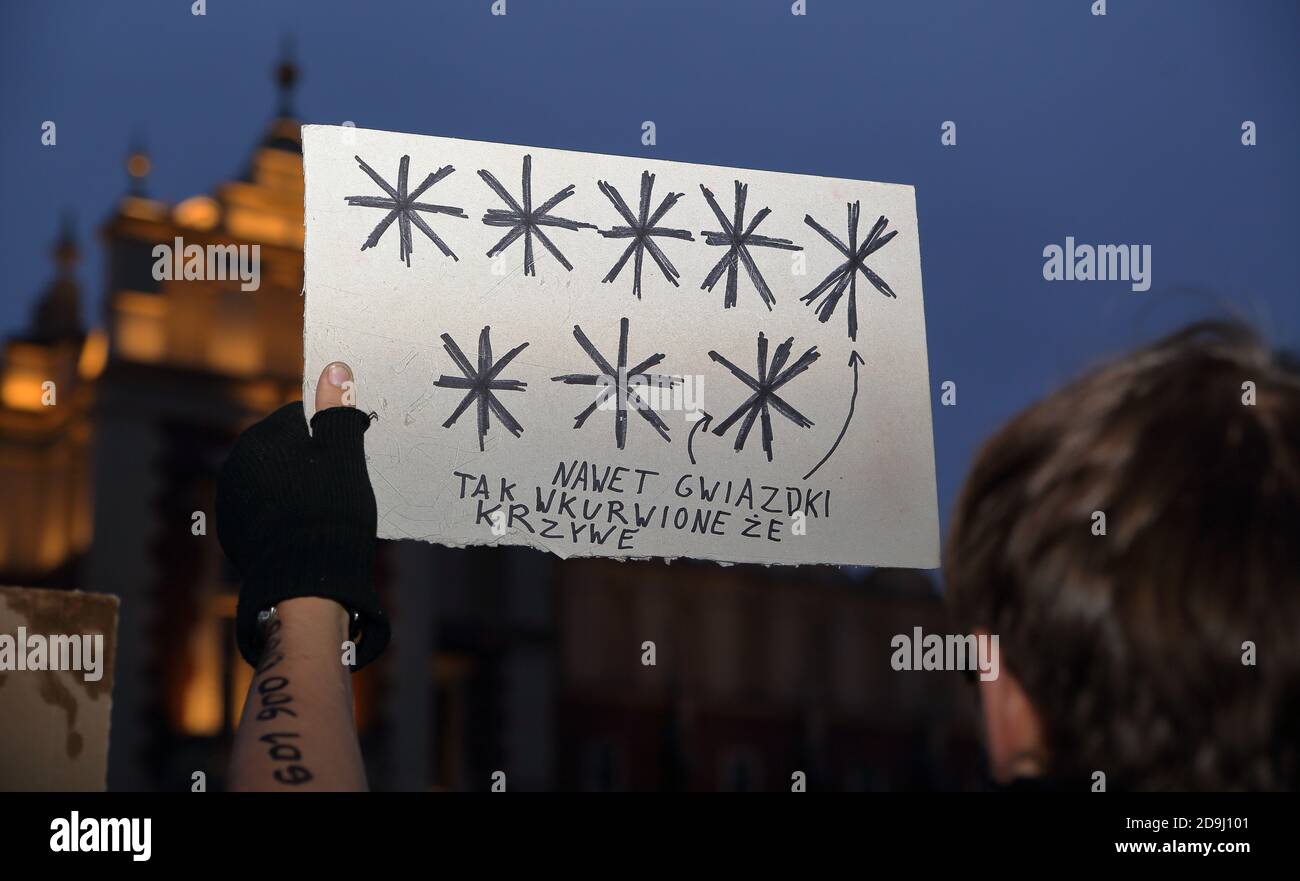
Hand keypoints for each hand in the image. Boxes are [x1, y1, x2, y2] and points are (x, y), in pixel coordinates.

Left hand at [216, 362, 389, 669]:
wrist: (305, 582)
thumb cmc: (331, 511)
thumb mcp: (345, 455)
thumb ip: (337, 409)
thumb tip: (334, 367)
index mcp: (262, 437)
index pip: (301, 418)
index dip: (331, 434)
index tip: (349, 456)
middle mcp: (237, 463)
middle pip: (284, 449)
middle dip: (309, 462)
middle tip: (339, 488)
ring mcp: (231, 500)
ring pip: (273, 481)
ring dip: (294, 488)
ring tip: (323, 513)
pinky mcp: (234, 532)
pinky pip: (264, 511)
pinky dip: (283, 515)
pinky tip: (305, 532)